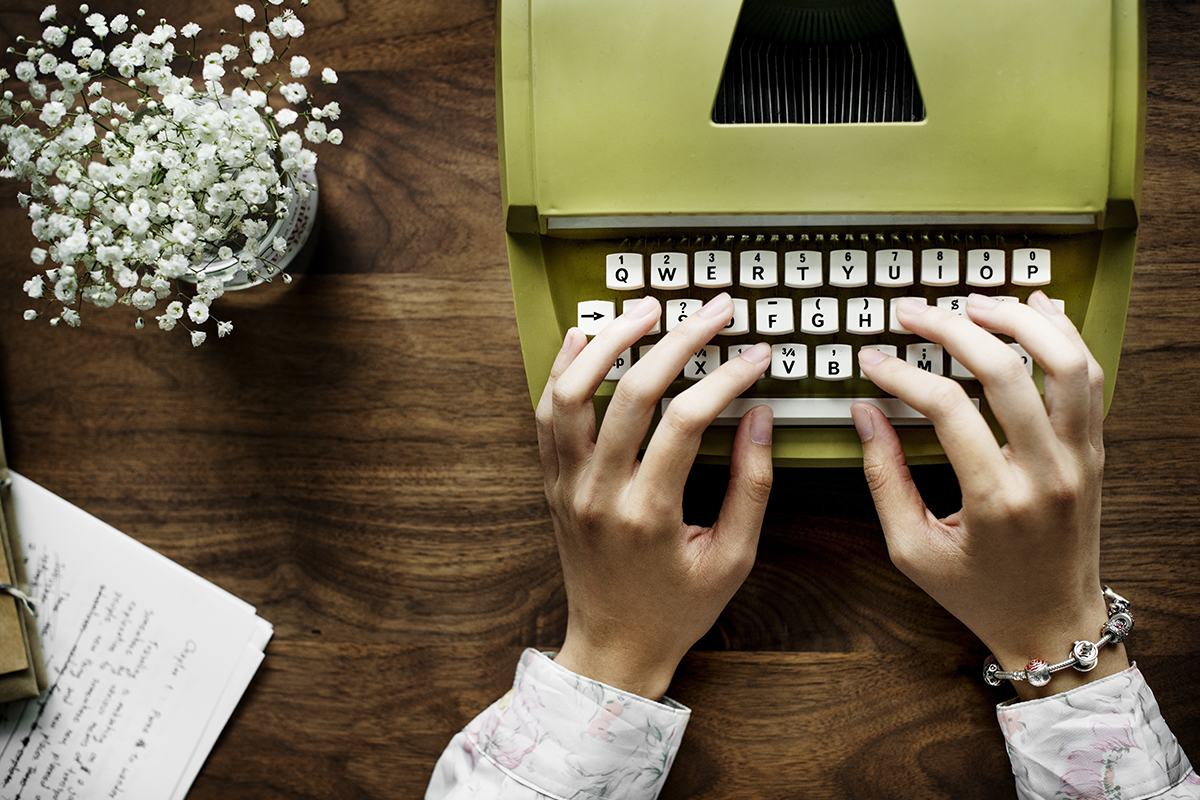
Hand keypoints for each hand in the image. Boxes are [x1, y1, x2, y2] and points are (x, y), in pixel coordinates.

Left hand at [537, 293, 773, 699]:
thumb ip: (751, 485)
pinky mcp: (552, 483)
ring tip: (646, 308)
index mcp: (649, 514)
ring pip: (573, 392)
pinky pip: (546, 415)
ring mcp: (567, 485)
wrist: (614, 646)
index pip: (687, 420)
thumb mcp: (733, 558)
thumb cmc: (677, 608)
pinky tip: (586, 338)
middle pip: (632, 392)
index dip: (727, 377)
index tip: (756, 353)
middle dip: (679, 340)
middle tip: (714, 309)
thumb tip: (762, 416)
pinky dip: (563, 370)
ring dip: (609, 341)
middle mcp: (599, 493)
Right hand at [852, 292, 1126, 699]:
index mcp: (996, 501)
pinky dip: (1064, 336)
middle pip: (1005, 371)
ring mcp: (1080, 459)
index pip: (946, 408)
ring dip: (1018, 320)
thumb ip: (883, 479)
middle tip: (914, 313)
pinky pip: (1089, 378)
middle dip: (951, 328)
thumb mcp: (912, 549)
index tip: (873, 360)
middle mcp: (1047, 473)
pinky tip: (1034, 310)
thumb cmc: (980, 593)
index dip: (901, 374)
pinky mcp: (1094, 452)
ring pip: (1064, 362)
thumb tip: (864, 414)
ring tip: (973, 303)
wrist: (1054, 625)